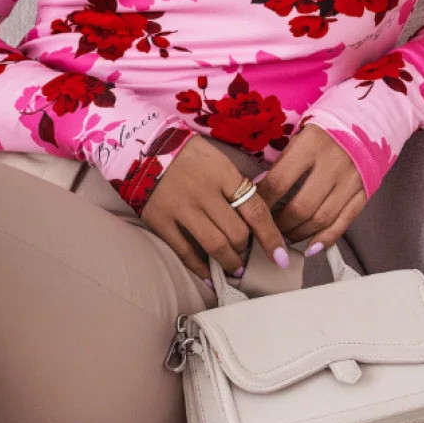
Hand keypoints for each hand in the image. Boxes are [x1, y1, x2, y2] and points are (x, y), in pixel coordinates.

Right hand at [139, 134, 291, 284]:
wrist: (143, 147)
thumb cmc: (188, 155)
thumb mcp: (218, 160)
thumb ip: (236, 185)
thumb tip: (257, 216)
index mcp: (223, 174)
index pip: (255, 210)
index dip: (271, 237)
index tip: (280, 256)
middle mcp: (204, 192)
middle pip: (237, 233)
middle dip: (246, 249)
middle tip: (247, 254)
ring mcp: (181, 207)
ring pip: (214, 245)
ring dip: (229, 262)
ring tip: (234, 268)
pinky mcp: (160, 220)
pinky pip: (184, 251)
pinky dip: (200, 268)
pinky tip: (209, 275)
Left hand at [253, 123, 366, 247]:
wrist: (367, 121)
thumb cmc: (325, 131)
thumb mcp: (300, 136)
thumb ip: (282, 163)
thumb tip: (258, 191)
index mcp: (311, 145)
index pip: (279, 182)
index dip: (262, 203)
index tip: (251, 212)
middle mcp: (333, 163)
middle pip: (301, 207)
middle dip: (280, 225)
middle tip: (269, 230)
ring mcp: (351, 179)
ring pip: (322, 219)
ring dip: (300, 234)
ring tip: (286, 237)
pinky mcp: (365, 191)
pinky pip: (345, 221)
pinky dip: (327, 238)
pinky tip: (312, 247)